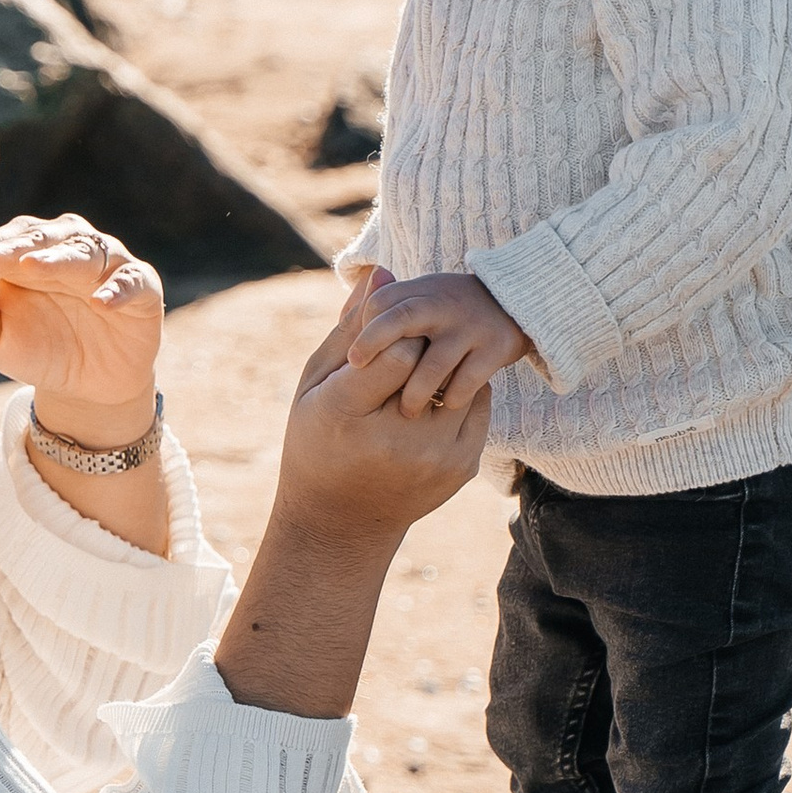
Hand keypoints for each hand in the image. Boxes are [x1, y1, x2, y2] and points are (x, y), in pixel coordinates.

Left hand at [0, 215, 163, 440]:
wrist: (87, 389)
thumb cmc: (39, 351)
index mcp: (28, 253)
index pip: (0, 246)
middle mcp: (68, 248)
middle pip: (39, 238)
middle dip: (10, 248)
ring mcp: (107, 265)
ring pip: (83, 251)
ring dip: (58, 260)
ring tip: (32, 268)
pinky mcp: (143, 288)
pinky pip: (132, 282)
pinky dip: (118, 290)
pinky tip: (100, 303)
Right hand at [273, 285, 491, 540]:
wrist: (341, 521)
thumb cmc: (318, 442)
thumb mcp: (315, 384)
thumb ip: (350, 329)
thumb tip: (382, 270)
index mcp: (347, 413)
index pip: (395, 346)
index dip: (391, 336)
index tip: (378, 346)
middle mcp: (397, 440)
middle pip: (430, 360)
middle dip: (419, 350)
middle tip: (402, 357)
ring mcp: (435, 458)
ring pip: (459, 379)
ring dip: (442, 371)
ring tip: (415, 384)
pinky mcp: (461, 466)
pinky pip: (476, 405)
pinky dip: (458, 396)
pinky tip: (431, 407)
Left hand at [345, 266, 530, 417]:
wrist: (514, 301)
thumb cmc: (447, 311)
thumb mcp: (417, 300)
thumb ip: (379, 311)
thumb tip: (346, 325)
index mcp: (419, 291)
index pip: (380, 303)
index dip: (363, 330)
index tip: (353, 359)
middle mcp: (442, 305)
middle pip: (401, 319)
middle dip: (374, 345)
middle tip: (359, 373)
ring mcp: (469, 327)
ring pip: (434, 363)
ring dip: (415, 392)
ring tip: (406, 411)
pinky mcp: (495, 348)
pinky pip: (468, 380)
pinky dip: (452, 398)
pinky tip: (442, 407)